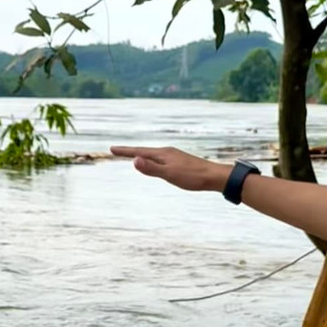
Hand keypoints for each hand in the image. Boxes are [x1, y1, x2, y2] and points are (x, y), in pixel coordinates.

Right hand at [110, 145, 227, 191]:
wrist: (214, 176)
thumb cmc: (192, 177)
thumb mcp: (169, 174)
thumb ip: (152, 168)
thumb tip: (134, 160)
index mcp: (162, 154)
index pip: (139, 152)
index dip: (125, 151)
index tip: (112, 149)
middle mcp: (167, 152)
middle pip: (144, 151)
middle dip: (130, 152)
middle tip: (116, 151)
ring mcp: (174, 156)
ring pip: (152, 155)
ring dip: (140, 155)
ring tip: (132, 156)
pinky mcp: (179, 162)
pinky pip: (160, 159)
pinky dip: (151, 160)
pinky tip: (155, 164)